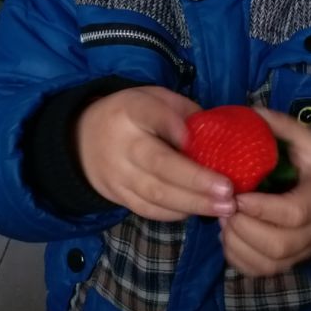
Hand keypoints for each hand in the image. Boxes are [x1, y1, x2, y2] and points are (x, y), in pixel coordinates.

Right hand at [75, 86, 235, 220]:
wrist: (83, 140)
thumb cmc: (133, 115)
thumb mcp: (154, 98)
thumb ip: (182, 111)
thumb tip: (216, 133)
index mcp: (132, 110)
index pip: (150, 114)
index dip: (171, 125)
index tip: (192, 137)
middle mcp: (122, 143)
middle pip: (158, 164)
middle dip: (196, 180)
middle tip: (228, 190)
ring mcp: (118, 174)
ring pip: (155, 193)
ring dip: (193, 203)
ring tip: (224, 206)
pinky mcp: (118, 196)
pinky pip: (149, 209)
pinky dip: (176, 213)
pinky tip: (200, 211)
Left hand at [219, 108, 310, 276]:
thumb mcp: (308, 139)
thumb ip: (281, 126)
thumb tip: (250, 113)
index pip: (294, 212)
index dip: (262, 208)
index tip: (236, 194)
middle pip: (280, 245)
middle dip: (245, 228)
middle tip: (225, 207)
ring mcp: (303, 251)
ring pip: (269, 264)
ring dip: (238, 244)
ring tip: (224, 219)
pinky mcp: (288, 262)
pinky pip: (260, 272)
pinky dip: (238, 258)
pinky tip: (229, 235)